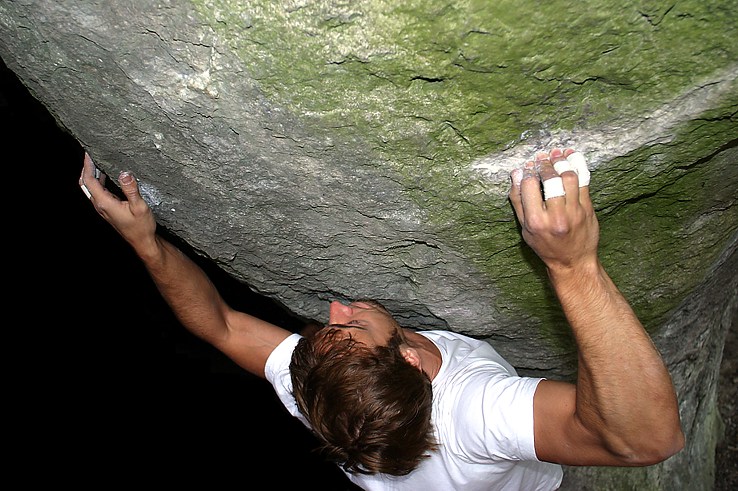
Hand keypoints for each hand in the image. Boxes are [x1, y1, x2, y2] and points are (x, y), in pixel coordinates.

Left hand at [79, 152, 157, 253]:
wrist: (142, 242)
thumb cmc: (141, 227)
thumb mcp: (139, 207)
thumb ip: (131, 190)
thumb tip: (124, 173)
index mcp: (104, 203)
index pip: (89, 181)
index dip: (87, 165)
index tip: (88, 153)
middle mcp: (100, 206)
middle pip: (86, 184)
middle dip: (86, 168)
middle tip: (90, 155)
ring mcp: (103, 209)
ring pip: (91, 188)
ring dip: (92, 175)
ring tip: (97, 162)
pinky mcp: (108, 210)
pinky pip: (99, 193)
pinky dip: (99, 182)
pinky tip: (107, 176)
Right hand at [508, 148, 599, 273]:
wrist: (573, 261)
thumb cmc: (545, 245)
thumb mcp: (525, 228)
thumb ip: (518, 201)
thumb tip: (515, 174)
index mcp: (536, 221)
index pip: (529, 185)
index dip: (528, 171)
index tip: (528, 166)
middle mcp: (555, 216)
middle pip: (550, 179)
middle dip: (544, 164)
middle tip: (541, 158)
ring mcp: (574, 212)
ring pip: (569, 176)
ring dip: (561, 162)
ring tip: (555, 156)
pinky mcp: (587, 208)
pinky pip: (584, 180)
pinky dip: (577, 165)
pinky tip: (570, 156)